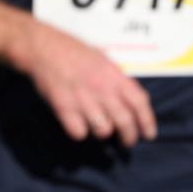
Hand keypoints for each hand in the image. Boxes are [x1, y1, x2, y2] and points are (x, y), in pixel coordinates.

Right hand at [22, 23, 156, 146]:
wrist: (44, 48)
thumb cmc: (74, 53)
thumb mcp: (104, 60)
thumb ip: (118, 80)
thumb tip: (132, 100)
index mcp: (115, 75)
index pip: (140, 103)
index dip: (147, 122)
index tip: (149, 135)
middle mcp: (102, 88)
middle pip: (124, 122)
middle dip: (128, 138)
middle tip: (127, 143)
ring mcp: (83, 99)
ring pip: (103, 131)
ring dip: (102, 133)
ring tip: (97, 128)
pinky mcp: (64, 107)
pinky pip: (79, 132)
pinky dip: (79, 132)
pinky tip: (77, 124)